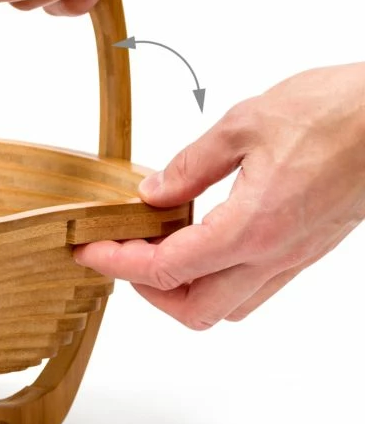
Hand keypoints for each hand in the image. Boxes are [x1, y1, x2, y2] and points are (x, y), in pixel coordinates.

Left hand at [74, 64, 364, 327]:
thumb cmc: (334, 112)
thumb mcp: (242, 126)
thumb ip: (191, 167)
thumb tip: (154, 195)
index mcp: (250, 228)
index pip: (166, 269)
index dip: (118, 264)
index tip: (89, 251)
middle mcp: (274, 256)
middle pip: (195, 310)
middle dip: (148, 291)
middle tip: (121, 254)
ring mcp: (295, 258)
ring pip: (228, 306)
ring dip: (183, 289)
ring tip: (158, 247)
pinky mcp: (308, 250)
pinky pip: (255, 287)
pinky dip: (217, 277)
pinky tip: (203, 237)